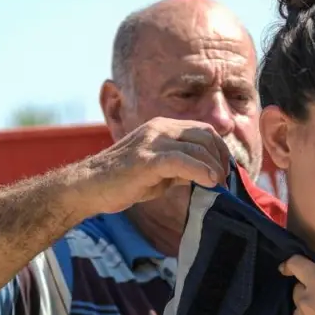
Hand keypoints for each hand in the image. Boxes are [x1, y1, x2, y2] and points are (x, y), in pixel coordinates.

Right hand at [83, 117, 230, 214]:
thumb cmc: (122, 181)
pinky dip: (200, 171)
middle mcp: (159, 128)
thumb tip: (208, 176)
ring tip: (219, 186)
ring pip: (197, 147)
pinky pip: (181, 161)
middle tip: (225, 181)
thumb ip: (182, 168)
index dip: (220, 150)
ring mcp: (151, 142)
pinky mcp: (145, 160)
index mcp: (162, 127)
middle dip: (221, 159)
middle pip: (205, 135)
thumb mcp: (160, 172)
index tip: (225, 172)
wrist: (88, 186)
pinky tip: (209, 183)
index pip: (203, 130)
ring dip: (214, 168)